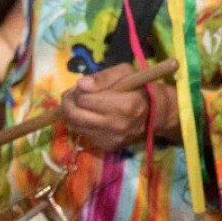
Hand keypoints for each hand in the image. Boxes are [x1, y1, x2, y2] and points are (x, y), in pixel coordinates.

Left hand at [61, 68, 178, 152]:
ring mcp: (111, 139)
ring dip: (72, 114)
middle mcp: (117, 125)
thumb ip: (103, 77)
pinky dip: (82, 124)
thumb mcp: (125, 73)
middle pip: (75, 116)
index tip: (81, 87)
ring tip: (80, 104)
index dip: (78, 91)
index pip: (84, 100)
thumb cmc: (138, 88)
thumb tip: (81, 85)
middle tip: (70, 96)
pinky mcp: (107, 147)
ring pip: (76, 126)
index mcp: (124, 105)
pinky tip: (90, 116)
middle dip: (67, 104)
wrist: (153, 114)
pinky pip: (84, 134)